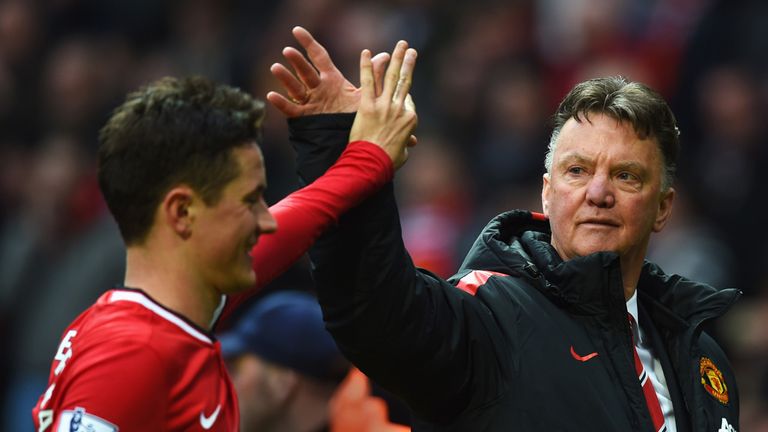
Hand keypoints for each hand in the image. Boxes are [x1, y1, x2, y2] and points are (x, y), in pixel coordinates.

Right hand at [267, 26, 389, 117]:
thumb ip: (372, 75)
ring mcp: (310, 102)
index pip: (318, 56)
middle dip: (297, 61)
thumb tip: (385, 57)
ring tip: (276, 67)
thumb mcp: (362, 93)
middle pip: (305, 71)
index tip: (297, 30)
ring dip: (285, 78)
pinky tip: (272, 96)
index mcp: (331, 79)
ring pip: (295, 88)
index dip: (308, 43)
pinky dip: (282, 103)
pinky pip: (292, 110)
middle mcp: (318, 88)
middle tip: (288, 50)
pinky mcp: (305, 117)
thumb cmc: (354, 114)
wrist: (350, 139)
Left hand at [349, 41, 417, 169]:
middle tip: (410, 50)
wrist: (371, 165)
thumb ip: (406, 143)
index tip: (401, 91)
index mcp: (410, 119)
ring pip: (392, 77)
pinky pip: (367, 82)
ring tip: (400, 44)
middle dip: (408, 63)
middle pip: (405, 81)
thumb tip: (410, 142)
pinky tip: (366, 52)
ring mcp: (384, 106)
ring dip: (396, 58)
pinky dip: (366, 66)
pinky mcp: (367, 106)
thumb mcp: (402, 153)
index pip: (408, 100)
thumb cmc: (387, 162)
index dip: (404, 95)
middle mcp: (399, 109)